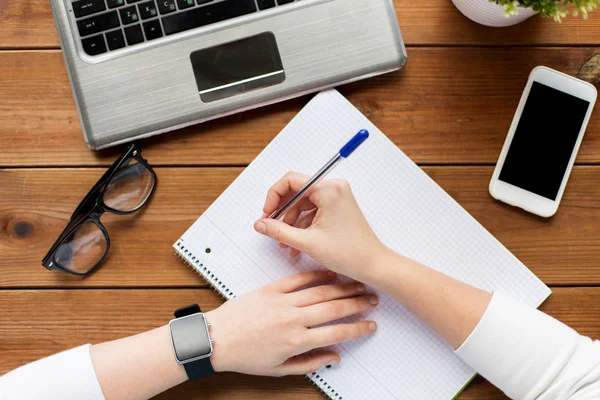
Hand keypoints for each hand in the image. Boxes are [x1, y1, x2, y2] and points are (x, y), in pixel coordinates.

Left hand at [205, 270, 377, 375]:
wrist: (216, 339)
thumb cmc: (244, 356)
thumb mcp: (279, 369)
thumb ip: (309, 363)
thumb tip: (333, 359)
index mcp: (296, 341)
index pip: (336, 332)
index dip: (358, 328)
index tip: (370, 325)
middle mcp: (292, 319)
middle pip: (334, 308)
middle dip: (357, 304)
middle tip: (372, 299)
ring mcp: (282, 302)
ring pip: (320, 291)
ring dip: (342, 288)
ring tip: (357, 285)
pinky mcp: (271, 289)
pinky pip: (298, 279)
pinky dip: (316, 275)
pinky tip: (330, 274)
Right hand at [253, 172, 385, 281]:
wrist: (373, 265)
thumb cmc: (348, 253)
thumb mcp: (307, 242)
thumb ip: (279, 231)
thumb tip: (259, 223)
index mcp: (329, 190)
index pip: (292, 180)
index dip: (274, 196)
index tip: (266, 214)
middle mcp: (334, 188)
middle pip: (296, 191)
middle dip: (281, 211)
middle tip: (269, 227)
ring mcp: (337, 197)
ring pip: (303, 203)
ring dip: (291, 222)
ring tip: (284, 243)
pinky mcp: (337, 207)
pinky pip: (313, 211)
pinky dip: (302, 225)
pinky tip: (295, 244)